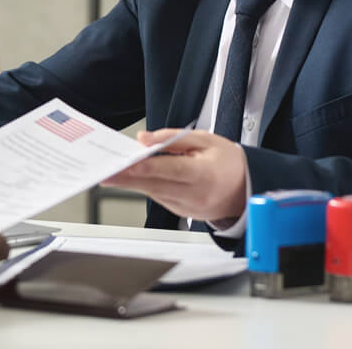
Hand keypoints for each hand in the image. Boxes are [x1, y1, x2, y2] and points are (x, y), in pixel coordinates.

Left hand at [101, 129, 247, 223]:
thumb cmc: (228, 162)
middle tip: (105, 173)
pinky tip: (131, 180)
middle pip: (155, 185)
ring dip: (132, 183)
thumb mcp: (206, 140)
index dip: (145, 167)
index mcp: (204, 173)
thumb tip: (145, 139)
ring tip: (112, 174)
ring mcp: (189, 207)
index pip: (169, 170)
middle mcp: (195, 194)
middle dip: (127, 179)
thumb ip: (173, 138)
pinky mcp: (182, 213)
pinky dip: (145, 187)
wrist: (247, 189)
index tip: (124, 165)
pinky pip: (159, 198)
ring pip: (154, 193)